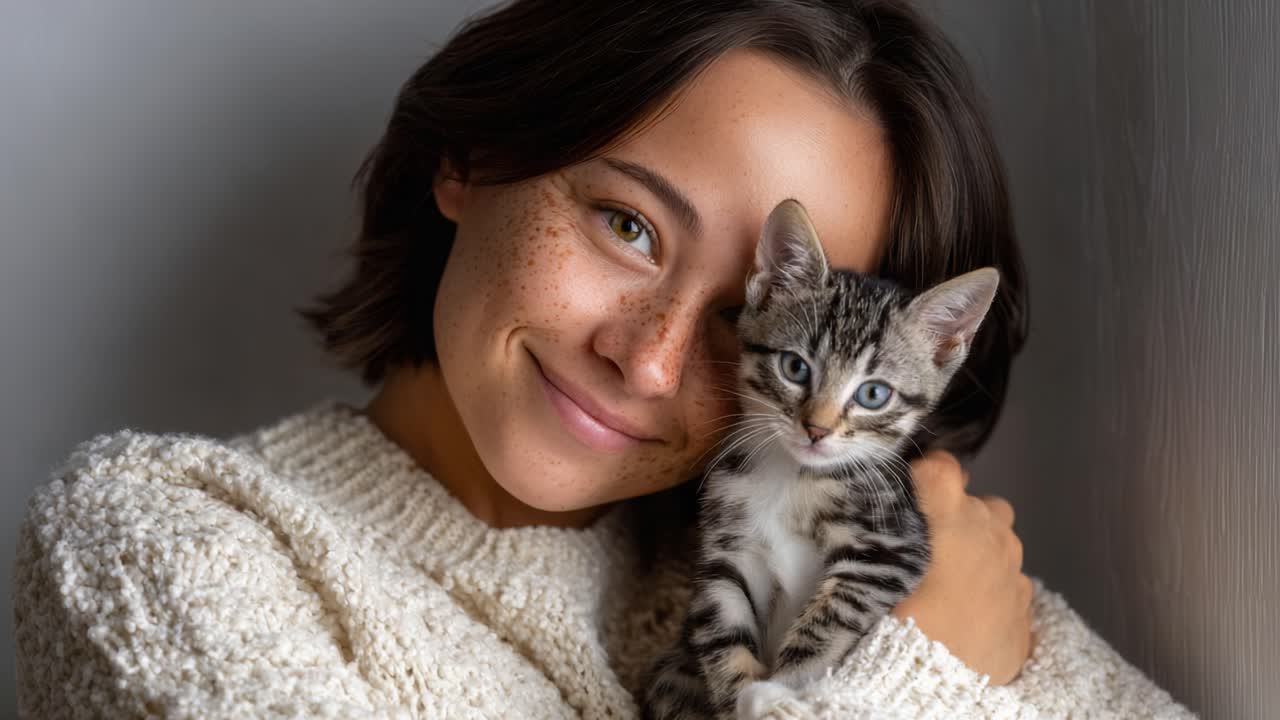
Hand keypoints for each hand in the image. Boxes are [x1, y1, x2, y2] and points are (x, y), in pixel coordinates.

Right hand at [891, 450, 1032, 684]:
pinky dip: (989, 591)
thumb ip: (878, 534)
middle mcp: (992, 534)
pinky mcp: (1024, 607)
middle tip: (923, 551)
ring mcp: (1014, 570)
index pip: (942, 467)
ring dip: (977, 553)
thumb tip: (873, 517)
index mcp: (954, 515)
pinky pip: (1008, 584)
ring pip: (999, 543)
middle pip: (977, 503)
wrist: (935, 684)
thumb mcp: (871, 569)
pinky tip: (965, 613)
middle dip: (953, 518)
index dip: (922, 477)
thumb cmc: (897, 621)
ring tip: (947, 585)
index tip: (907, 495)